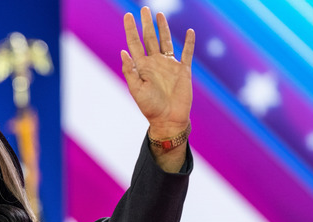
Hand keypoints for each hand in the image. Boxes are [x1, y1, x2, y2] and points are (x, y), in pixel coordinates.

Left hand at [122, 7, 194, 138]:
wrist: (168, 119)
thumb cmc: (150, 107)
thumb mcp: (136, 89)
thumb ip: (130, 71)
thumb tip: (123, 51)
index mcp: (142, 67)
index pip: (135, 43)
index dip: (131, 29)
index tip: (128, 16)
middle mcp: (155, 63)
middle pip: (150, 38)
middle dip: (146, 23)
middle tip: (144, 9)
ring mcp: (169, 65)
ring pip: (166, 41)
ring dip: (163, 28)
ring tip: (159, 15)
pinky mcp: (183, 70)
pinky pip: (187, 53)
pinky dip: (189, 42)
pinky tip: (190, 31)